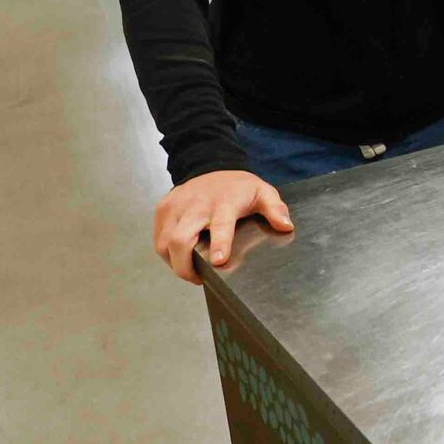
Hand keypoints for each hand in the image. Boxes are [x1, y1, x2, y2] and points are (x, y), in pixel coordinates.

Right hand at [153, 169, 293, 283]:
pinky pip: (158, 238)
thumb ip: (276, 209)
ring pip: (164, 243)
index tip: (219, 262)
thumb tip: (285, 226)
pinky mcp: (163, 209)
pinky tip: (180, 257)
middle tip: (198, 278)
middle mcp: (195, 204)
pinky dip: (166, 252)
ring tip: (190, 270)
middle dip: (185, 266)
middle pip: (180, 239)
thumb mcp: (263, 192)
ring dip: (175, 262)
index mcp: (224, 202)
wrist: (210, 164)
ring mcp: (175, 206)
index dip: (219, 244)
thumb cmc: (238, 187)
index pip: (220, 225)